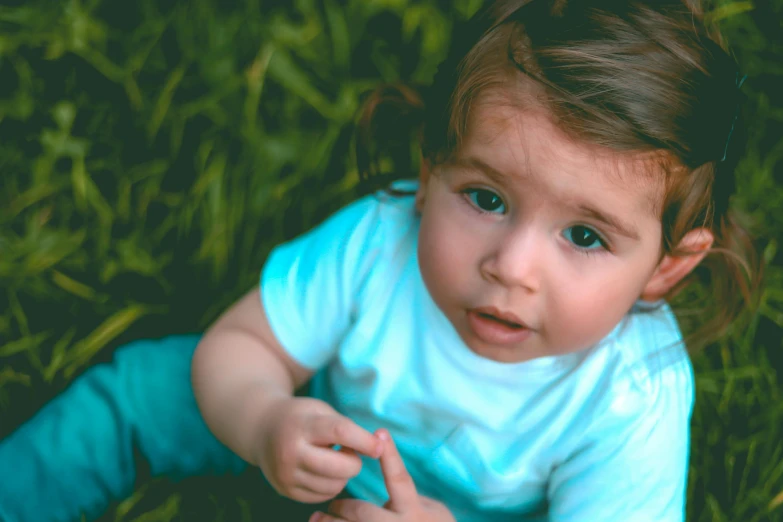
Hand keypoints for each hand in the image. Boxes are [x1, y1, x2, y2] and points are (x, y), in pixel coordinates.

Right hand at [256, 397, 382, 503]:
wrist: (262, 430)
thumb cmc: (301, 417)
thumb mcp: (320, 410)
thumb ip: (346, 427)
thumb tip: (377, 448)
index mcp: (302, 425)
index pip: (340, 433)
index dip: (365, 441)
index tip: (380, 446)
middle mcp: (290, 452)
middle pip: (340, 467)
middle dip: (355, 462)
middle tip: (350, 451)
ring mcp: (286, 474)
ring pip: (334, 485)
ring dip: (343, 475)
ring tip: (333, 458)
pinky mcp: (286, 491)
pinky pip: (323, 496)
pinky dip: (332, 485)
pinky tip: (324, 470)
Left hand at [310, 429, 455, 521]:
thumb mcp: (433, 512)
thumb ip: (410, 496)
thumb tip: (389, 468)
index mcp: (415, 512)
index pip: (399, 479)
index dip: (390, 455)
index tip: (379, 431)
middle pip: (362, 513)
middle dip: (342, 507)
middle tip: (332, 505)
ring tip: (318, 519)